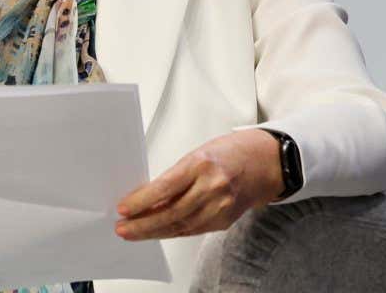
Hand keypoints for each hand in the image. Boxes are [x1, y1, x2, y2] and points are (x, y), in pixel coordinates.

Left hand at [114, 129, 283, 240]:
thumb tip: (147, 197)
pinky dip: (172, 232)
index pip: (165, 187)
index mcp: (202, 164)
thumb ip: (175, 177)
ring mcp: (220, 207)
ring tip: (134, 232)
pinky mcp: (224, 221)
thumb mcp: (197, 155)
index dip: (141, 201)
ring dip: (154, 232)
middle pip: (171, 212)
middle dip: (143, 224)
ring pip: (180, 226)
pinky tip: (158, 231)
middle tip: (123, 228)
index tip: (123, 208)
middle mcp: (212, 187)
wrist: (263, 163)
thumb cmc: (228, 153)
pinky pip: (192, 230)